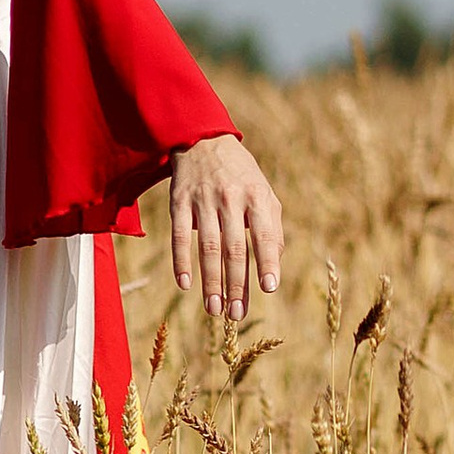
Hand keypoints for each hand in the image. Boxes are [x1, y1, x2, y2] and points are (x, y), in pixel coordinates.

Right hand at [167, 133, 282, 325]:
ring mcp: (203, 200)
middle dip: (236, 284)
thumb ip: (273, 226)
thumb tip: (274, 264)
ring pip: (207, 247)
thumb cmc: (240, 175)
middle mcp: (231, 198)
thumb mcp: (264, 192)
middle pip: (234, 248)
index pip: (264, 235)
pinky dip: (181, 261)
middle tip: (236, 314)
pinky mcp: (179, 202)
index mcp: (256, 196)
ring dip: (211, 281)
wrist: (203, 140)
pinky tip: (185, 284)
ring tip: (215, 309)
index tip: (269, 289)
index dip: (267, 262)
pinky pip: (179, 235)